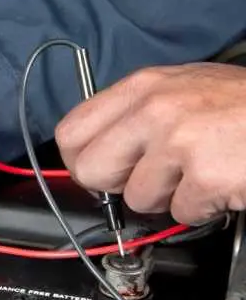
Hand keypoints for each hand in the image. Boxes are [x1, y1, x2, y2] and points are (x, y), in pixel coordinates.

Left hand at [55, 63, 245, 223]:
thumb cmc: (241, 104)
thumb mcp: (180, 88)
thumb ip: (135, 113)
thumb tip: (98, 149)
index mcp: (141, 87)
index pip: (71, 131)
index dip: (80, 160)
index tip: (98, 171)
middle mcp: (153, 110)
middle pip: (91, 170)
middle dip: (115, 185)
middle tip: (148, 178)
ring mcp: (180, 142)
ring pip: (137, 199)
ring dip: (168, 197)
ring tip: (198, 172)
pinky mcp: (207, 176)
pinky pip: (181, 213)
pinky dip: (202, 208)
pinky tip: (221, 183)